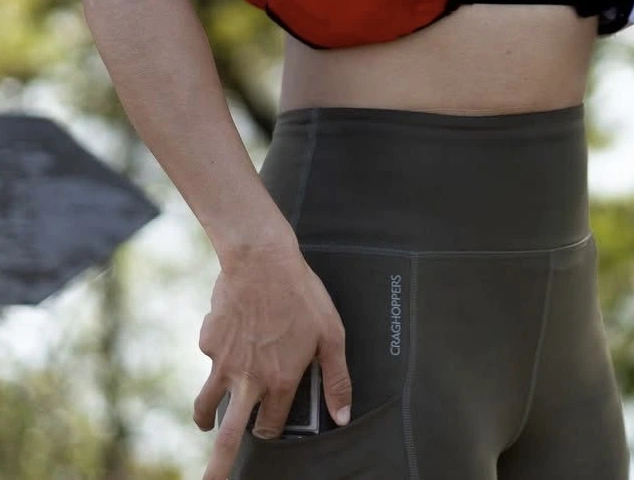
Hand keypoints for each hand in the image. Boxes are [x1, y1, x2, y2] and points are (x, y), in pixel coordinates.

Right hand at [193, 236, 351, 479]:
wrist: (261, 260)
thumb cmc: (301, 294)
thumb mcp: (331, 334)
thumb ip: (337, 378)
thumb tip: (342, 415)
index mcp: (278, 382)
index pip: (270, 427)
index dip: (271, 431)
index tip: (270, 429)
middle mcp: (248, 380)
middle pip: (227, 437)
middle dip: (217, 468)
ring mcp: (223, 362)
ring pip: (206, 404)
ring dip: (205, 419)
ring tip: (205, 425)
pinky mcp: (209, 341)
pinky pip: (209, 356)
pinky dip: (217, 354)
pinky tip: (230, 335)